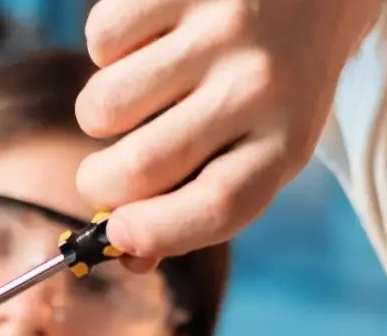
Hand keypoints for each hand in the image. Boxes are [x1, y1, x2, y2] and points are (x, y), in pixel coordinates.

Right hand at [75, 0, 382, 261]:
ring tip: (129, 98)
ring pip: (106, 104)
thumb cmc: (280, 77)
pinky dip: (106, 50)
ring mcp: (222, 30)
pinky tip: (144, 42)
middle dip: (98, 184)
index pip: (219, 207)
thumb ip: (204, 199)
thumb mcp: (267, 141)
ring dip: (97, 113)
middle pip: (144, 166)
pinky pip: (102, 38)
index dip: (154, 232)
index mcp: (289, 141)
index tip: (118, 235)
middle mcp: (260, 86)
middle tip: (98, 177)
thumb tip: (126, 253)